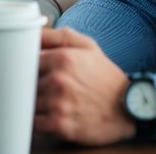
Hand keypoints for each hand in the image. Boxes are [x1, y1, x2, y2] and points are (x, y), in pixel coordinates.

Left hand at [34, 27, 134, 144]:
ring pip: (28, 102)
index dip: (28, 66)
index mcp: (62, 58)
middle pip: (25, 81)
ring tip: (48, 102)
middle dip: (30, 84)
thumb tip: (34, 30)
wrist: (130, 108)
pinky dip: (37, 121)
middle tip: (40, 87)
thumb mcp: (89, 47)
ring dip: (34, 103)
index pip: (26, 59)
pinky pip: (34, 123)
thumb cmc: (106, 77)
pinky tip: (48, 116)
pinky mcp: (60, 125)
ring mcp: (58, 103)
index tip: (31, 70)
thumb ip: (59, 35)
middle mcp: (58, 80)